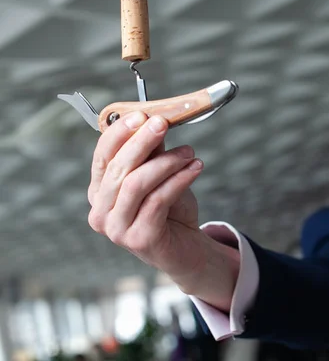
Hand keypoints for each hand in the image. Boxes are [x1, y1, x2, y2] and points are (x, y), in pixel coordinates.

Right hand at [87, 111, 238, 310]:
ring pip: (137, 184)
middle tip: (163, 123)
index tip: (142, 114)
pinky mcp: (139, 239)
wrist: (186, 248)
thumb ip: (152, 153)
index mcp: (100, 191)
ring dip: (166, 162)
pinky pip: (158, 200)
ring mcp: (117, 228)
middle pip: (119, 168)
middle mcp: (101, 211)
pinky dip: (179, 180)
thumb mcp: (160, 175)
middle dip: (142, 141)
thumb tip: (153, 120)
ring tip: (190, 152)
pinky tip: (195, 168)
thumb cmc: (170, 210)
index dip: (120, 133)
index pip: (102, 156)